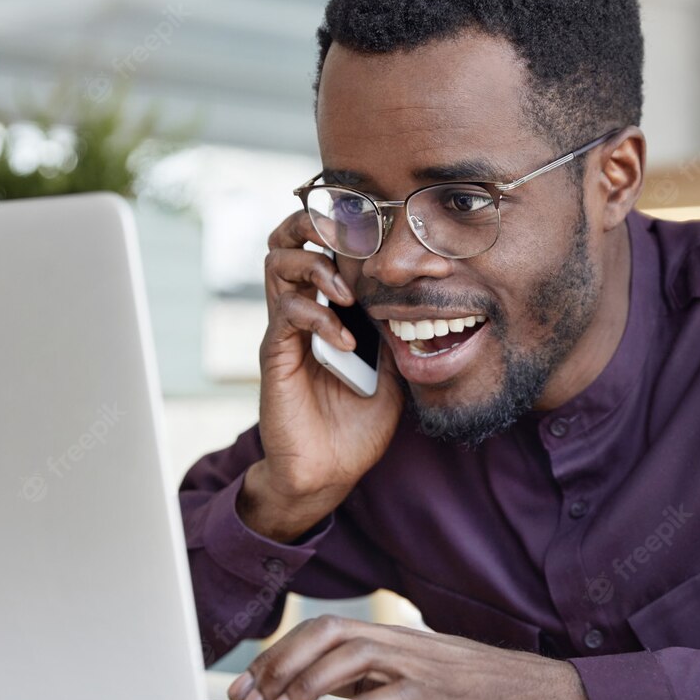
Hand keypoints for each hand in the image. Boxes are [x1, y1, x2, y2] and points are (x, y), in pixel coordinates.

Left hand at [226, 615, 597, 699]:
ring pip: (351, 660)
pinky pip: (392, 695)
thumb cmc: (483, 691)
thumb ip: (373, 678)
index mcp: (395, 638)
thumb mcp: (419, 678)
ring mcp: (424, 666)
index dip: (279, 654)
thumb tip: (321, 690)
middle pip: (328, 634)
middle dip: (280, 666)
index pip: (324, 630)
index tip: (247, 685)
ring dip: (304, 689)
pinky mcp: (444, 696)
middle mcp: (404, 644)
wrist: (544, 695)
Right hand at [242, 211, 403, 540]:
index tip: (408, 251)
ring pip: (278, 263)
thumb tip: (423, 305)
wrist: (326, 474)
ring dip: (317, 267)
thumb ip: (397, 338)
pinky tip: (345, 341)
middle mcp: (301, 314)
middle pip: (288, 240)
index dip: (362, 240)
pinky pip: (287, 313)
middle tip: (351, 240)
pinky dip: (319, 317)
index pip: (333, 253)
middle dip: (316, 225)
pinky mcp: (275, 354)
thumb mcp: (392, 376)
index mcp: (328, 313)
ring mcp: (285, 332)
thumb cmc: (356, 429)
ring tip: (347, 295)